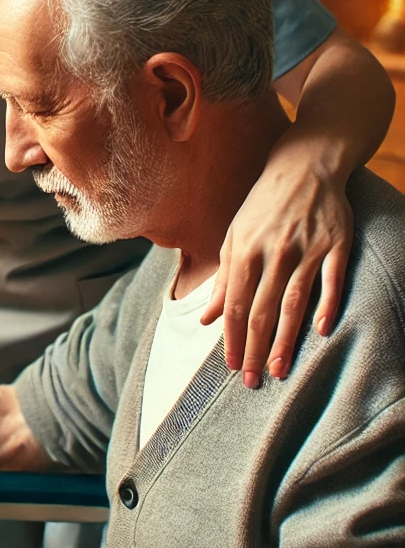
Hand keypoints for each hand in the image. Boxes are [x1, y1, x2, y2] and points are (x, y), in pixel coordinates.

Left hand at [201, 155, 352, 387]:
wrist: (304, 166)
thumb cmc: (263, 206)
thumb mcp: (234, 237)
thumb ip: (224, 279)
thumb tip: (209, 319)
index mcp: (245, 252)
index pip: (236, 305)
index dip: (233, 338)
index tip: (232, 366)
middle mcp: (273, 253)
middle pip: (262, 311)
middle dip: (255, 349)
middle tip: (253, 381)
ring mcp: (306, 249)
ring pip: (293, 303)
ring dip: (285, 340)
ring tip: (279, 369)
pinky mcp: (336, 244)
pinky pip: (332, 280)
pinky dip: (327, 305)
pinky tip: (320, 332)